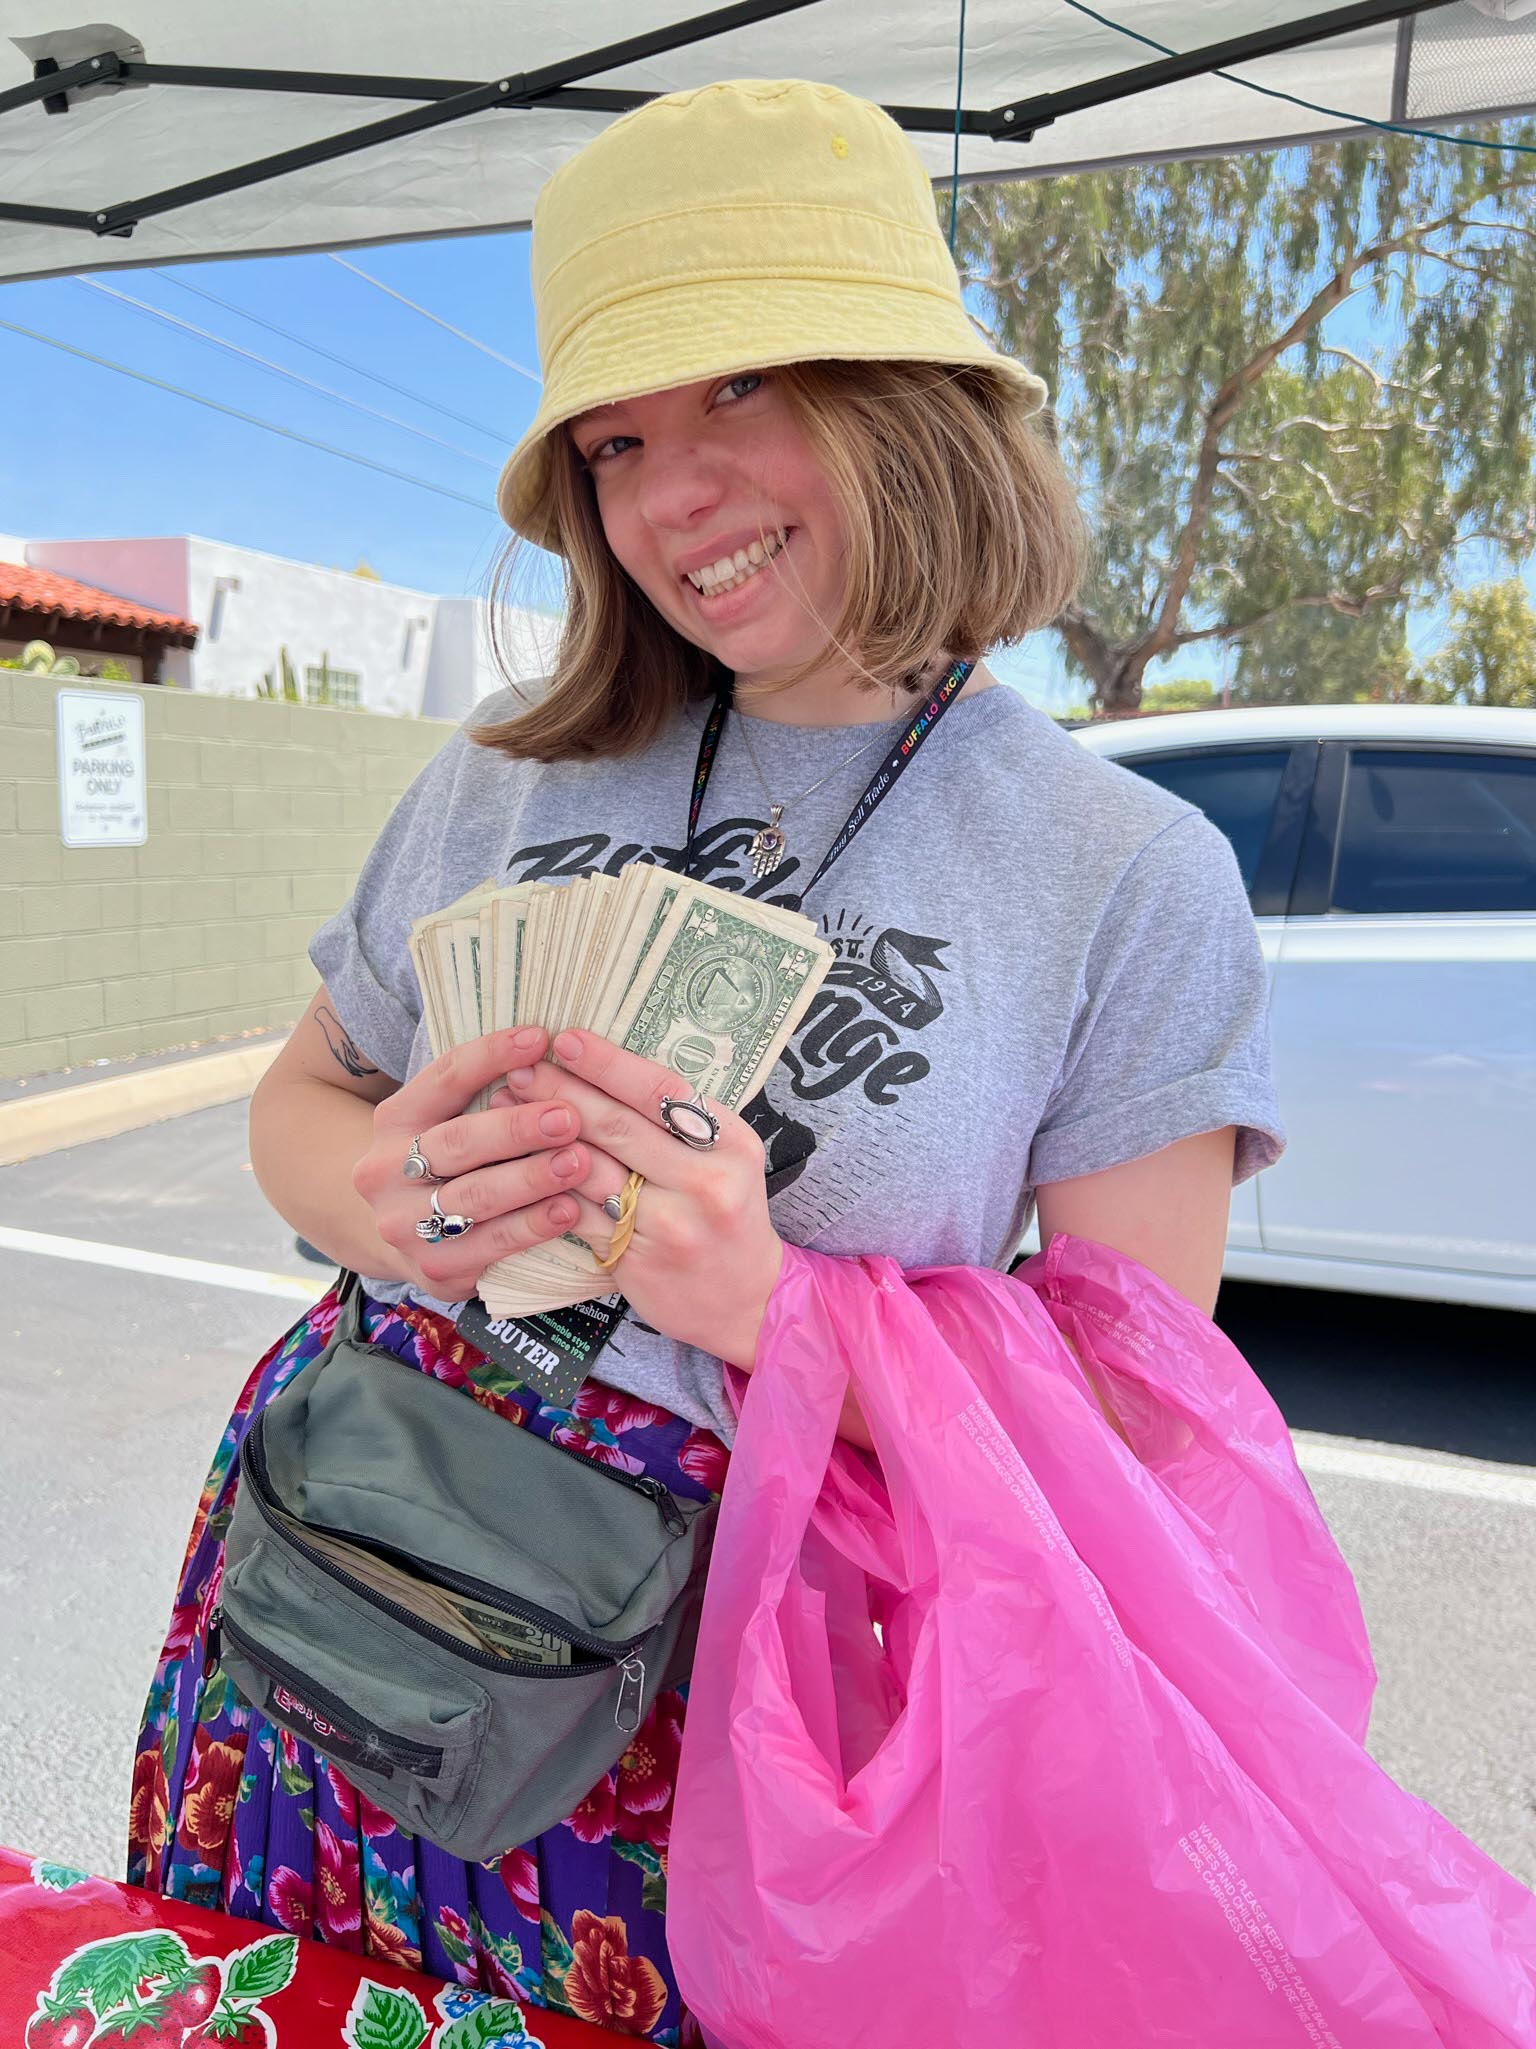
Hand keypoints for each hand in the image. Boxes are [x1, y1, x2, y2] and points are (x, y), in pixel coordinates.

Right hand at [354, 1026, 594, 1299]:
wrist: (400, 1233)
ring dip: (532, 1179)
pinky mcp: (434, 1269)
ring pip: (475, 1198)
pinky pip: (490, 1246)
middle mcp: (386, 1171)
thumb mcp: (446, 1117)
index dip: (492, 1056)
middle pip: (458, 1143)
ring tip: (580, 1162)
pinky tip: (568, 1211)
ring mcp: (404, 1225)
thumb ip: (484, 1089)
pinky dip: (532, 1227)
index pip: (444, 1078)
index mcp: (394, 1120)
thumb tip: (547, 1046)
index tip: (540, 1040)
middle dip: (518, 1128)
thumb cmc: (448, 1160)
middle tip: (570, 1117)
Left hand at [495, 1029, 784, 1368]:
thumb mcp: (729, 1159)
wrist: (747, 1300)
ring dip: (540, 1138)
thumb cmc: (728, 1215)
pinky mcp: (636, 1259)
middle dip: (562, 1091)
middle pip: (619, 1126)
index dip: (608, 1063)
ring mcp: (670, 1225)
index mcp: (732, 1144)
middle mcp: (706, 1182)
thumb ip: (681, 1123)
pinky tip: (515, 1168)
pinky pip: (578, 1215)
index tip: (564, 1040)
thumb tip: (605, 1069)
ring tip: (506, 1111)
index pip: (662, 1091)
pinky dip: (544, 1189)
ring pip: (590, 1170)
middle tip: (520, 1069)